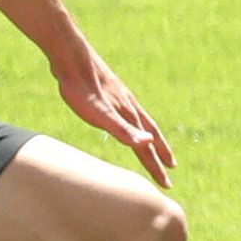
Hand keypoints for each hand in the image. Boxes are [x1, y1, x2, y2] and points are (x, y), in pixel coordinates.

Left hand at [52, 44, 174, 187]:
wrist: (69, 56)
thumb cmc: (80, 88)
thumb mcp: (99, 114)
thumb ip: (122, 129)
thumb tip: (148, 143)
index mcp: (128, 115)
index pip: (146, 147)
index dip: (155, 166)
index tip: (166, 184)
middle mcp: (129, 106)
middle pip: (151, 134)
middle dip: (161, 152)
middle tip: (171, 167)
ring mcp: (120, 97)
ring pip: (141, 121)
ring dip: (150, 135)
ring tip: (153, 143)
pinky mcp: (109, 91)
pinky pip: (128, 112)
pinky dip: (134, 121)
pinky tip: (126, 119)